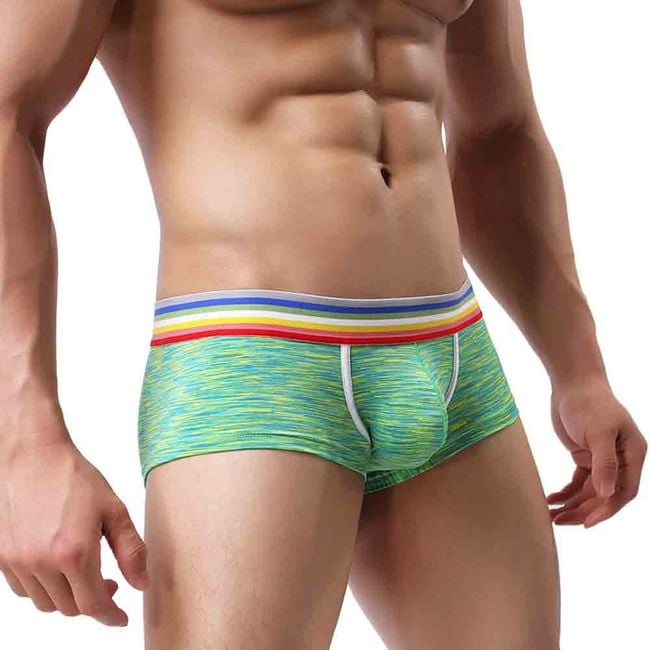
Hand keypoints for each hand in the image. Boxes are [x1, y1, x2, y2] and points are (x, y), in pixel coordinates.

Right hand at [0, 430, 147, 625]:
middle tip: (110, 583)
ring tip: (84, 572)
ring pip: (46, 602)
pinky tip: (57, 566)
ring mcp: (17, 562)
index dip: (110, 616)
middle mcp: (41, 563)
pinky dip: (44, 588)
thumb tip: (141, 583)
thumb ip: (130, 550)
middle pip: (70, 607)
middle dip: (94, 601)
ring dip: (68, 596)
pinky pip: (24, 590)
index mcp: (74, 552)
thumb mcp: (113, 509)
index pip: (93, 604)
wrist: (33, 455)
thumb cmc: (74, 477)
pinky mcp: (1, 557)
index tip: (121, 619)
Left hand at [547, 375, 646, 527]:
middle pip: (604, 496)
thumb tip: (607, 494)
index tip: (587, 523)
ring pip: (590, 492)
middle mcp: (621, 461)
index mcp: (633, 455)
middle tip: (560, 522)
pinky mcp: (585, 456)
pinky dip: (566, 493)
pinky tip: (551, 500)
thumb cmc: (589, 403)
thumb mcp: (598, 432)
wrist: (571, 383)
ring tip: (551, 516)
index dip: (607, 509)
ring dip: (572, 505)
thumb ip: (604, 463)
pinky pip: (577, 482)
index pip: (624, 491)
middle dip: (584, 511)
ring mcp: (602, 460)